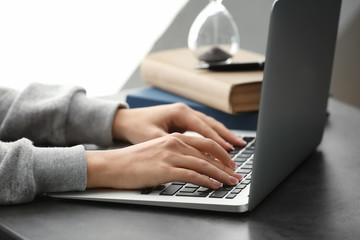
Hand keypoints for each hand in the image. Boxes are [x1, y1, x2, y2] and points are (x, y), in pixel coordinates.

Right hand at [86, 133, 241, 189]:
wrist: (113, 164)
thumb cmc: (134, 160)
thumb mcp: (158, 149)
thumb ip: (177, 152)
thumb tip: (194, 161)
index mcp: (174, 137)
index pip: (205, 142)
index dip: (221, 153)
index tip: (231, 162)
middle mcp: (175, 143)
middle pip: (209, 152)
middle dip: (226, 163)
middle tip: (236, 173)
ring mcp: (170, 156)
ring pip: (203, 164)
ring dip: (220, 174)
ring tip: (230, 181)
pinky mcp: (164, 170)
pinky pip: (192, 175)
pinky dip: (206, 181)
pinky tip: (214, 185)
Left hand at [112, 103, 245, 149]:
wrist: (126, 120)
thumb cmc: (137, 127)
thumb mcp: (153, 137)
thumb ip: (173, 144)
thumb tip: (190, 155)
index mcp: (180, 112)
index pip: (204, 128)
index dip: (217, 140)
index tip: (229, 151)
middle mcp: (185, 111)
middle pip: (211, 124)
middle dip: (226, 136)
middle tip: (240, 147)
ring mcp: (185, 114)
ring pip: (209, 125)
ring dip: (223, 135)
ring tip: (237, 144)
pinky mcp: (183, 120)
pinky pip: (202, 128)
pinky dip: (213, 135)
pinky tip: (221, 142)